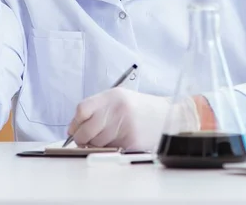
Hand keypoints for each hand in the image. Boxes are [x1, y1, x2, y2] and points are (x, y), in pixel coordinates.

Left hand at [67, 88, 200, 151]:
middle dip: (82, 138)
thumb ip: (99, 108)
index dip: (75, 121)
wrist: (170, 116)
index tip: (75, 127)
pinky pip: (109, 150)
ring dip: (96, 145)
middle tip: (86, 139)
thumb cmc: (143, 108)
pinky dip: (109, 149)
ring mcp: (124, 126)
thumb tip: (75, 125)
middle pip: (85, 131)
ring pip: (96, 143)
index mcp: (113, 96)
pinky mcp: (131, 141)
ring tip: (108, 137)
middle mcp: (117, 110)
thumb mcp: (121, 98)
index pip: (82, 109)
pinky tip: (118, 141)